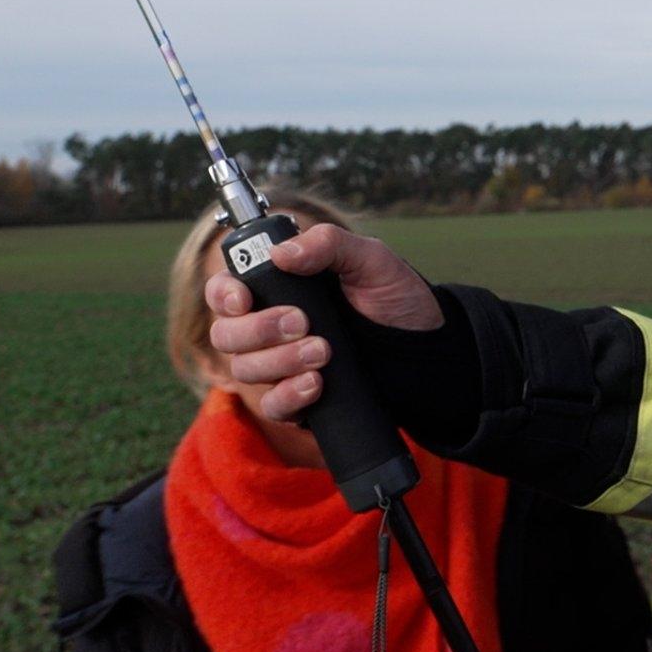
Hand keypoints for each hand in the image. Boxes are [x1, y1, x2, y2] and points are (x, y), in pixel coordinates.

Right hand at [204, 224, 439, 421]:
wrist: (428, 347)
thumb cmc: (394, 297)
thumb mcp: (371, 260)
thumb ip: (328, 245)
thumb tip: (281, 254)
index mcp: (277, 289)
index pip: (224, 292)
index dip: (224, 296)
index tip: (244, 300)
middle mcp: (269, 328)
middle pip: (226, 334)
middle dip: (258, 330)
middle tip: (302, 323)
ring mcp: (281, 365)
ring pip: (245, 370)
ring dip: (279, 361)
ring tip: (324, 351)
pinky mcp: (299, 398)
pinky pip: (273, 406)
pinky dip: (288, 396)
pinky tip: (316, 384)